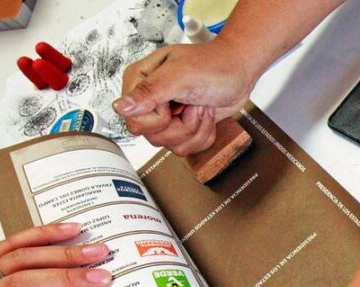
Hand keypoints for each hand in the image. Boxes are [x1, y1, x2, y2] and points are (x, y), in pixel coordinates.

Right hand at [113, 40, 256, 155]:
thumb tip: (121, 107)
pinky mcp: (181, 128)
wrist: (239, 73)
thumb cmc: (213, 65)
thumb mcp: (181, 74)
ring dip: (197, 129)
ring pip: (172, 146)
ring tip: (201, 106)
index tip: (175, 101)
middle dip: (183, 125)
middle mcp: (148, 101)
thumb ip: (149, 91)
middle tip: (193, 103)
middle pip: (154, 138)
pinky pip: (187, 148)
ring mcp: (165, 117)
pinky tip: (206, 115)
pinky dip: (204, 135)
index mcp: (139, 82)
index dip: (160, 118)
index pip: (135, 121)